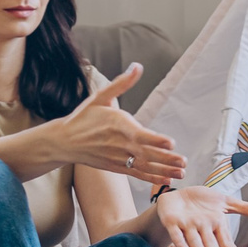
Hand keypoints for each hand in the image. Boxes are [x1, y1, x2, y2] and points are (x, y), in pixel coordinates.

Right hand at [55, 64, 187, 185]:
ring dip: (164, 171)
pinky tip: (166, 180)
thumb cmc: (84, 117)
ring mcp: (119, 158)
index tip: (171, 143)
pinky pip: (137, 174)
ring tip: (181, 173)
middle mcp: (120, 145)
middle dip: (166, 159)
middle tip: (183, 162)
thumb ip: (122, 83)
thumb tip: (137, 66)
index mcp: (118, 126)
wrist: (65, 141)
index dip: (156, 140)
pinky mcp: (117, 167)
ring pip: (144, 167)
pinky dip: (152, 178)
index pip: (140, 135)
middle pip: (146, 154)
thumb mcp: (101, 96)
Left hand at [155, 187, 247, 246]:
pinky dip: (181, 243)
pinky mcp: (172, 223)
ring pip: (194, 242)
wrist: (178, 195)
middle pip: (210, 245)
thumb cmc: (202, 202)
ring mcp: (186, 227)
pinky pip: (176, 235)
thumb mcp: (226, 202)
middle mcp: (201, 229)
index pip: (225, 242)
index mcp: (215, 226)